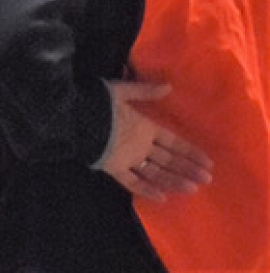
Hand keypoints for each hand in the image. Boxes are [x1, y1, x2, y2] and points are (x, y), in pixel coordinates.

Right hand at [98, 80, 213, 200]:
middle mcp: (141, 147)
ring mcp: (129, 161)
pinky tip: (161, 198)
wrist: (76, 119)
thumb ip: (145, 90)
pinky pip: (133, 183)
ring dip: (174, 182)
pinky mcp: (115, 170)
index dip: (190, 152)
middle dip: (188, 170)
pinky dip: (147, 191)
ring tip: (192, 190)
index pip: (172, 142)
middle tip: (207, 180)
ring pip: (156, 174)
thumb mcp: (121, 91)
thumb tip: (169, 86)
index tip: (207, 163)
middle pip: (168, 160)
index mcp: (144, 127)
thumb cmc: (99, 102)